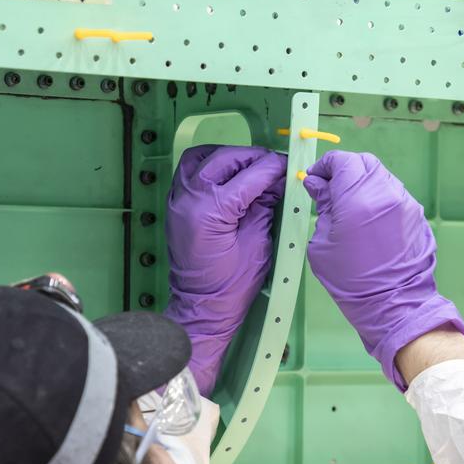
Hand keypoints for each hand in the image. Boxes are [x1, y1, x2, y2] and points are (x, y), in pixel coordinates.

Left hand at [162, 145, 286, 395]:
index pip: (249, 175)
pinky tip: (227, 174)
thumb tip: (278, 181)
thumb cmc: (233, 284)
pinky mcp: (174, 204)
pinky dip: (208, 165)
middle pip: (224, 159)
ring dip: (227, 156)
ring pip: (201, 157)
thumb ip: (265, 206)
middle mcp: (189, 198)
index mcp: (212, 211)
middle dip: (252, 158)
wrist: (201, 307)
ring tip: (248, 166)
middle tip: (273, 165)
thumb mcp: (259, 244)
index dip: (273, 168)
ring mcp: (177, 199)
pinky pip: (188, 170)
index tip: (289, 166)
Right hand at [302, 150, 463, 390]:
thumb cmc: (351, 280)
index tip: (315, 180)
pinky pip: (394, 194)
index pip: (342, 161)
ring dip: (363, 182)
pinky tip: (369, 220)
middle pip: (363, 163)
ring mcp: (405, 203)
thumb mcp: (323, 244)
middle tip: (331, 190)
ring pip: (381, 176)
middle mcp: (385, 193)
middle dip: (344, 170)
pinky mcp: (416, 215)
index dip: (325, 166)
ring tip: (350, 207)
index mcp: (357, 199)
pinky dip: (378, 197)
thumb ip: (323, 206)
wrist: (394, 304)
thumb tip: (317, 184)